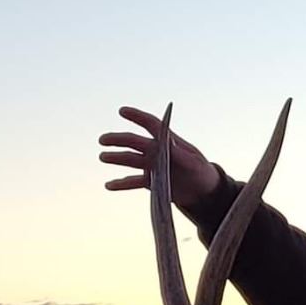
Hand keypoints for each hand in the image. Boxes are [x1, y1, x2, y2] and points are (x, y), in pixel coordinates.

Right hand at [98, 106, 222, 213]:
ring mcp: (152, 166)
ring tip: (103, 157)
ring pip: (131, 160)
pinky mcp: (151, 182)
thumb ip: (180, 153)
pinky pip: (133, 182)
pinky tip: (109, 185)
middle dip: (118, 140)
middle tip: (102, 139)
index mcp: (168, 142)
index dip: (137, 117)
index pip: (151, 125)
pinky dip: (122, 184)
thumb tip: (167, 142)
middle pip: (134, 142)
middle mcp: (157, 151)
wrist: (203, 193)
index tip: (122, 111)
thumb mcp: (194, 163)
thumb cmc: (201, 172)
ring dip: (117, 158)